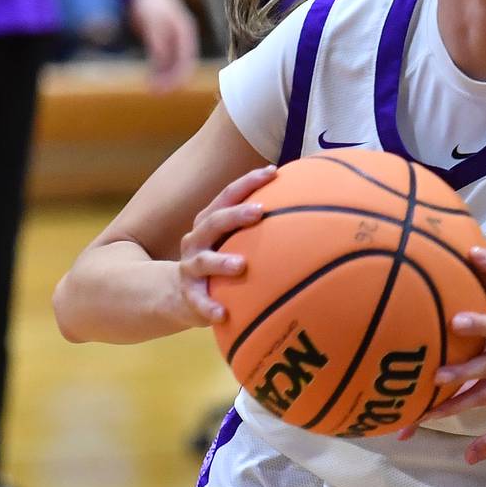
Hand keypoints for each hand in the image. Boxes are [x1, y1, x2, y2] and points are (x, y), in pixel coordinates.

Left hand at [128, 0, 198, 91]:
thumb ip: (158, 38)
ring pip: (174, 64)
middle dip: (172, 81)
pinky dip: (159, 70)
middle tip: (156, 93)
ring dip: (165, 78)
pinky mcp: (165, 41)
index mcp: (186, 33)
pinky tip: (150, 78)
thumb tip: (162, 58)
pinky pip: (165, 60)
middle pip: (183, 66)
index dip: (178, 77)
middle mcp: (184, 38)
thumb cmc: (150, 1)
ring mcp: (176, 40)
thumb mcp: (153, 19)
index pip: (187, 61)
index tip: (165, 89)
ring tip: (152, 89)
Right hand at [173, 165, 275, 326]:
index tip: (273, 172)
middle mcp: (198, 239)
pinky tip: (223, 314)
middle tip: (260, 211)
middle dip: (236, 214)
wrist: (177, 294)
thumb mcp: (231, 240)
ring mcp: (190, 267)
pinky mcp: (189, 294)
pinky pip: (199, 301)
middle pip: (215, 221)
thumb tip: (308, 210)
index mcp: (210, 221)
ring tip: (241, 265)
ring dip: (221, 262)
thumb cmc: (218, 259)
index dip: (248, 182)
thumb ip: (258, 228)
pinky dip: (209, 307)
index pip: (228, 195)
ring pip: (204, 261)